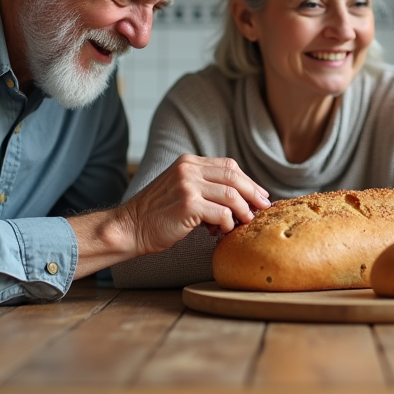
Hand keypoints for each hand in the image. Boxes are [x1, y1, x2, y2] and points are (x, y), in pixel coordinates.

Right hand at [118, 155, 270, 254]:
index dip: (248, 181)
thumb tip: (241, 198)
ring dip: (243, 211)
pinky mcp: (188, 205)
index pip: (229, 166)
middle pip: (234, 177)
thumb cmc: (158, 214)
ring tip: (244, 222)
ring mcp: (188, 185)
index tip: (259, 195)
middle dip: (253, 193)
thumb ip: (205, 187)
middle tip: (263, 208)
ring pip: (231, 195)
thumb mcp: (181, 190)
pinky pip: (222, 213)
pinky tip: (222, 231)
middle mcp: (188, 169)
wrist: (130, 228)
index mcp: (188, 162)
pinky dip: (228, 224)